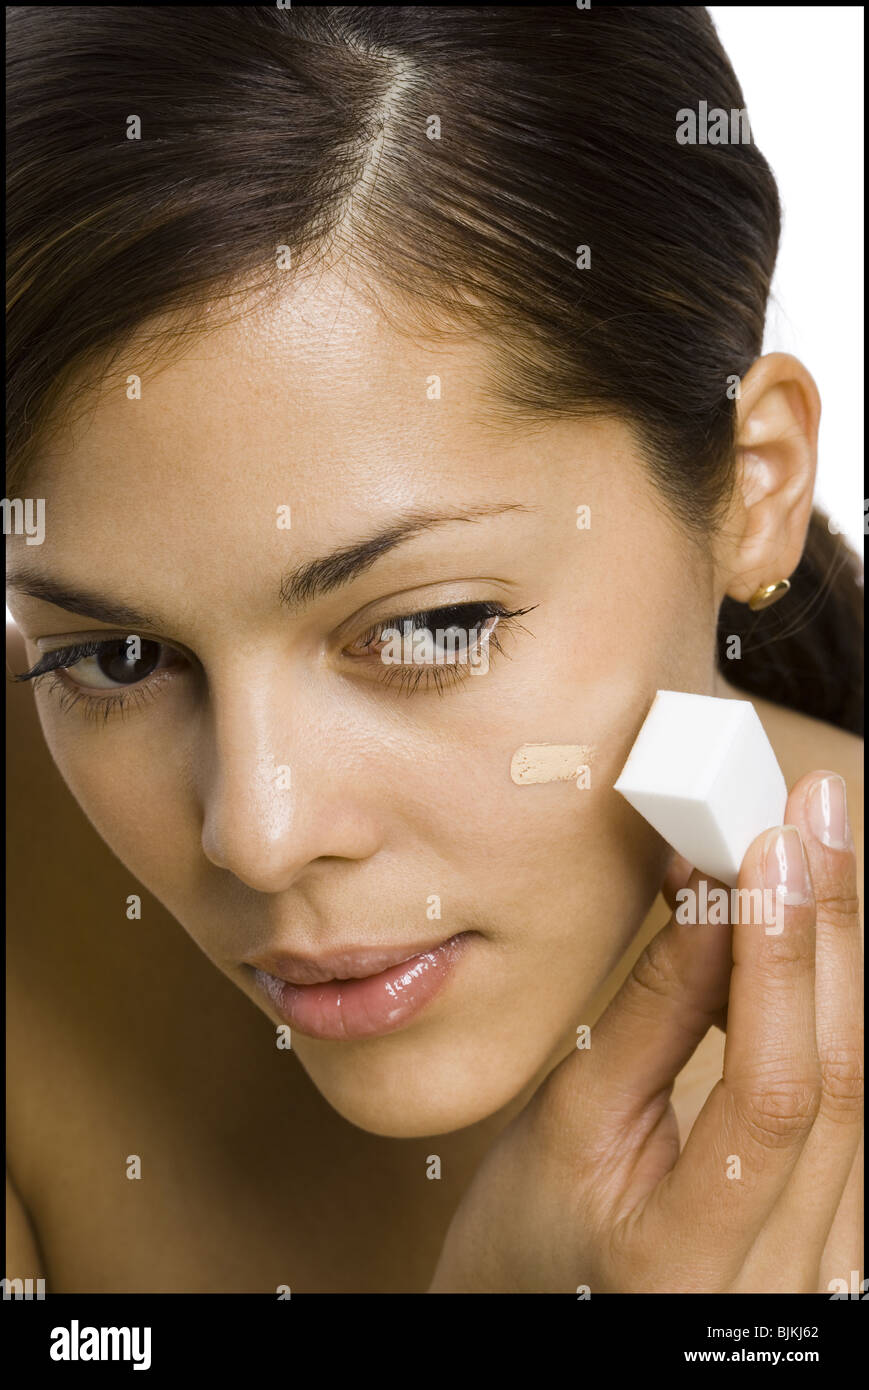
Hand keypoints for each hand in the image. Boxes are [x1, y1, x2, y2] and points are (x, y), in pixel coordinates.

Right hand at [427, 771, 862, 1291]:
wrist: (550, 1332)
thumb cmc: (527, 1249)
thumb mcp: (564, 1130)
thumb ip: (654, 1020)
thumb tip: (712, 898)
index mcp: (692, 1266)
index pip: (771, 1093)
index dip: (779, 960)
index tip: (771, 849)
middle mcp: (786, 1283)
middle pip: (841, 1079)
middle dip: (832, 926)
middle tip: (818, 813)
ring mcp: (827, 1270)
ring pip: (863, 1087)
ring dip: (841, 954)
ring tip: (822, 847)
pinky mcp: (836, 1239)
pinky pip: (853, 1106)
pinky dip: (834, 1005)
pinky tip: (819, 932)